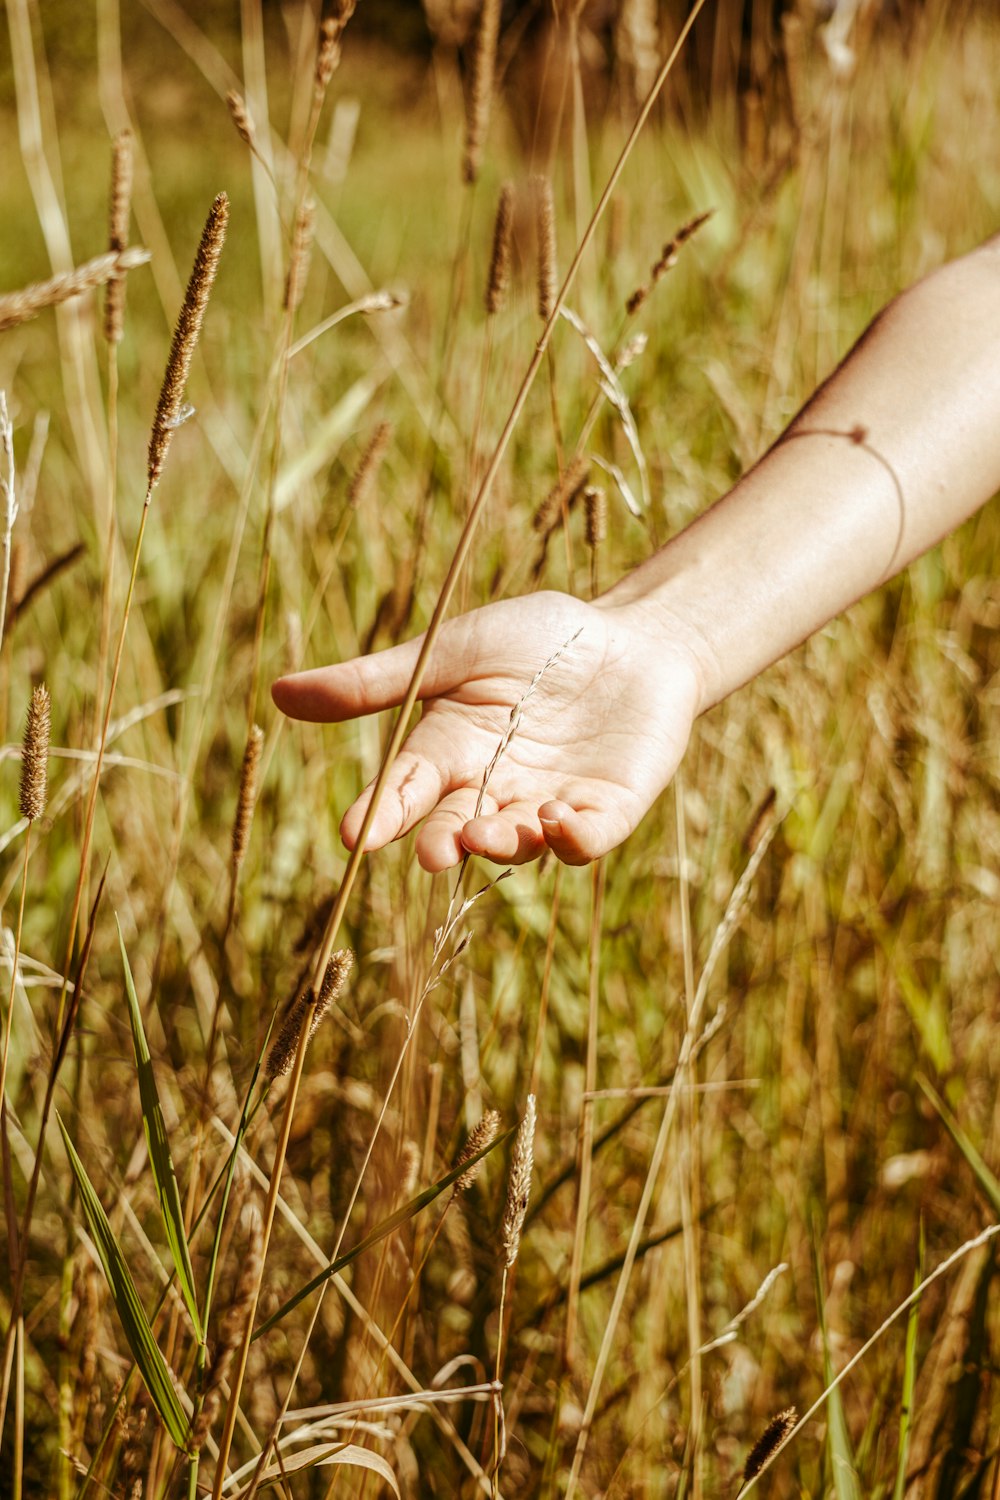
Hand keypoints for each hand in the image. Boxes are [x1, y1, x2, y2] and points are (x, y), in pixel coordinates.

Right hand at [271, 590, 703, 870]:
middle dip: (444, 841)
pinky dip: (573, 838)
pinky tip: (559, 822)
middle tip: (435, 852)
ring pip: (519, 840)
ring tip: (490, 833)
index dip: (382, 812)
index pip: (407, 786)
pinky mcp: (607, 809)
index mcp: (449, 749)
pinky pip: (586, 838)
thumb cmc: (538, 639)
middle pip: (458, 825)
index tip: (355, 835)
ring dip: (503, 842)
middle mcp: (493, 788)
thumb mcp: (455, 649)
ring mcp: (549, 802)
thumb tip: (279, 694)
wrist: (635, 636)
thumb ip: (377, 680)